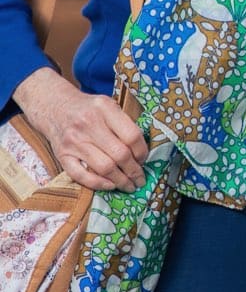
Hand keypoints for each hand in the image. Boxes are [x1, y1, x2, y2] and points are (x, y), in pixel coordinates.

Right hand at [12, 67, 147, 191]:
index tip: (144, 160)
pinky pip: (82, 176)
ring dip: (120, 181)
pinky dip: (99, 184)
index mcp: (104, 108)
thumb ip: (123, 124)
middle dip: (134, 171)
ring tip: (129, 185)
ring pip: (104, 168)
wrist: (54, 106)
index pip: (132, 135)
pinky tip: (110, 185)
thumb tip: (141, 152)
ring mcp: (73, 141)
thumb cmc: (88, 108)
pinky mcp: (62, 155)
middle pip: (119, 154)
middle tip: (140, 180)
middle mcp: (88, 124)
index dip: (142, 152)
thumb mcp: (108, 105)